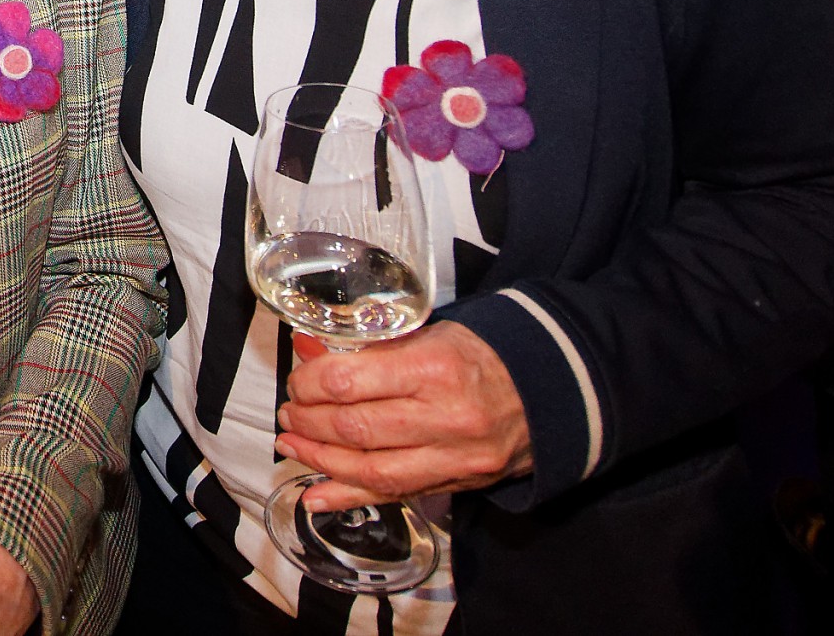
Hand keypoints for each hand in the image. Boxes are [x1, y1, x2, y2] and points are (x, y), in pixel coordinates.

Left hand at [274, 322, 532, 511]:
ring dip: (321, 460)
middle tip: (289, 414)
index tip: (296, 382)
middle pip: (356, 428)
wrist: (544, 391)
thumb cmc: (478, 355)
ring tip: (292, 446)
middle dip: (310, 423)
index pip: (351, 381)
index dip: (310, 384)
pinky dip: (349, 497)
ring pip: (371, 469)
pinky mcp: (456, 482)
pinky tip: (316, 495)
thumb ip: (367, 347)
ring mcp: (453, 456)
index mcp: (434, 366)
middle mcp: (444, 416)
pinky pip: (394, 495)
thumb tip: (308, 349)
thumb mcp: (425, 335)